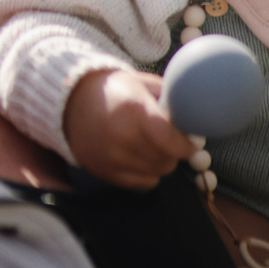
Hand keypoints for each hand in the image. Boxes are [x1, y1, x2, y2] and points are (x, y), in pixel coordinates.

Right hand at [63, 69, 197, 187]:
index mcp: (135, 111)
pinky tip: (141, 156)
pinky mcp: (105, 173)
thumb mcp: (143, 84)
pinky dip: (147, 172)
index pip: (170, 140)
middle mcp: (122, 138)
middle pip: (167, 159)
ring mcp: (112, 159)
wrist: (73, 104)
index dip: (187, 144)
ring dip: (163, 161)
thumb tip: (195, 115)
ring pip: (157, 172)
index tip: (194, 142)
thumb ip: (169, 99)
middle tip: (173, 139)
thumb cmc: (115, 90)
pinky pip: (142, 183)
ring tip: (155, 145)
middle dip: (176, 151)